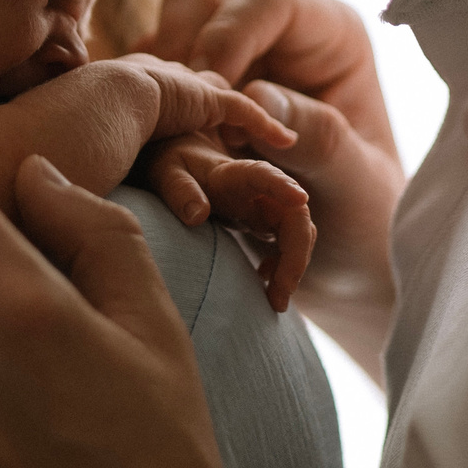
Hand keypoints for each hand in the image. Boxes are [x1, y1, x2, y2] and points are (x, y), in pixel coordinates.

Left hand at [138, 135, 316, 312]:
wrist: (181, 166)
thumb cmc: (172, 166)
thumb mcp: (167, 173)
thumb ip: (180, 190)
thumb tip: (198, 216)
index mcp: (238, 173)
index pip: (266, 176)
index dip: (284, 187)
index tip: (300, 198)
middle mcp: (262, 189)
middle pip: (295, 216)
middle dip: (295, 256)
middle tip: (279, 297)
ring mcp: (268, 204)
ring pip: (298, 234)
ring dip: (293, 267)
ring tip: (275, 301)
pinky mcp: (267, 220)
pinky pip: (288, 243)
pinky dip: (284, 266)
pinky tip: (264, 279)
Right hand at [145, 0, 401, 373]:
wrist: (350, 277)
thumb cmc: (371, 227)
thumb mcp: (358, 185)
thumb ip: (319, 137)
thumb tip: (255, 98)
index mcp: (328, 38)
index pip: (267, 0)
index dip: (230, 33)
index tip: (208, 86)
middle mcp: (274, 44)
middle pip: (205, 2)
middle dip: (182, 49)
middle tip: (178, 109)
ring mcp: (229, 75)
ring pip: (166, 38)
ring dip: (158, 84)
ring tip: (163, 137)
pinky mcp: (196, 110)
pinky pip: (152, 91)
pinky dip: (145, 118)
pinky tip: (150, 153)